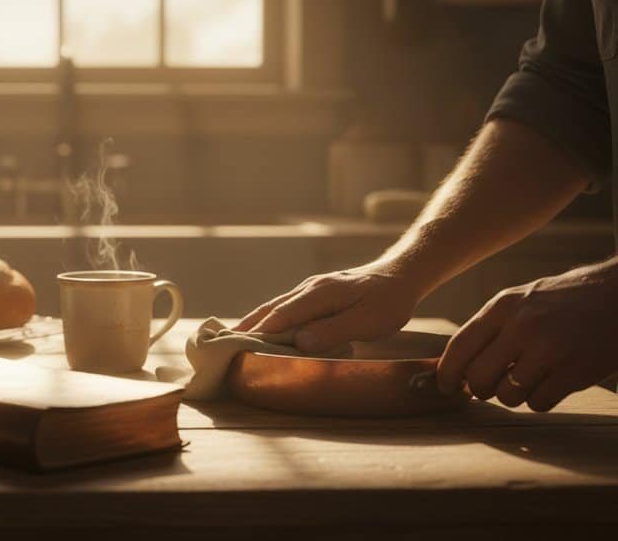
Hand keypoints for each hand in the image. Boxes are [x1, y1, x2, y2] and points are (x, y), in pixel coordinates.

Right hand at [235, 262, 422, 351]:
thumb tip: (299, 341)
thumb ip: (334, 330)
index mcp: (319, 294)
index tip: (237, 346)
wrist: (401, 275)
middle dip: (247, 326)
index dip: (259, 331)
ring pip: (275, 306)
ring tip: (233, 337)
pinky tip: (262, 327)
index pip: (282, 315)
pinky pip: (285, 306)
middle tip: (221, 344)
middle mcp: (308, 288)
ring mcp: (310, 289)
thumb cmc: (388, 301)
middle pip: (271, 309)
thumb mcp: (368, 321)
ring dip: (254, 321)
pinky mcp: (315, 293)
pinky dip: (268, 318)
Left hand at [437, 258, 617, 410]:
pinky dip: (540, 399)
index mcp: (503, 306)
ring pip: (507, 396)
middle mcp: (522, 326)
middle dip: (480, 389)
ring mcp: (548, 350)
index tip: (445, 387)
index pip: (458, 347)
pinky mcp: (573, 373)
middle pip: (477, 378)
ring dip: (513, 395)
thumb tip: (455, 367)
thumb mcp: (521, 300)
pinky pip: (537, 403)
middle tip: (491, 385)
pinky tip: (551, 381)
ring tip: (529, 377)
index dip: (446, 374)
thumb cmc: (564, 300)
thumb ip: (490, 328)